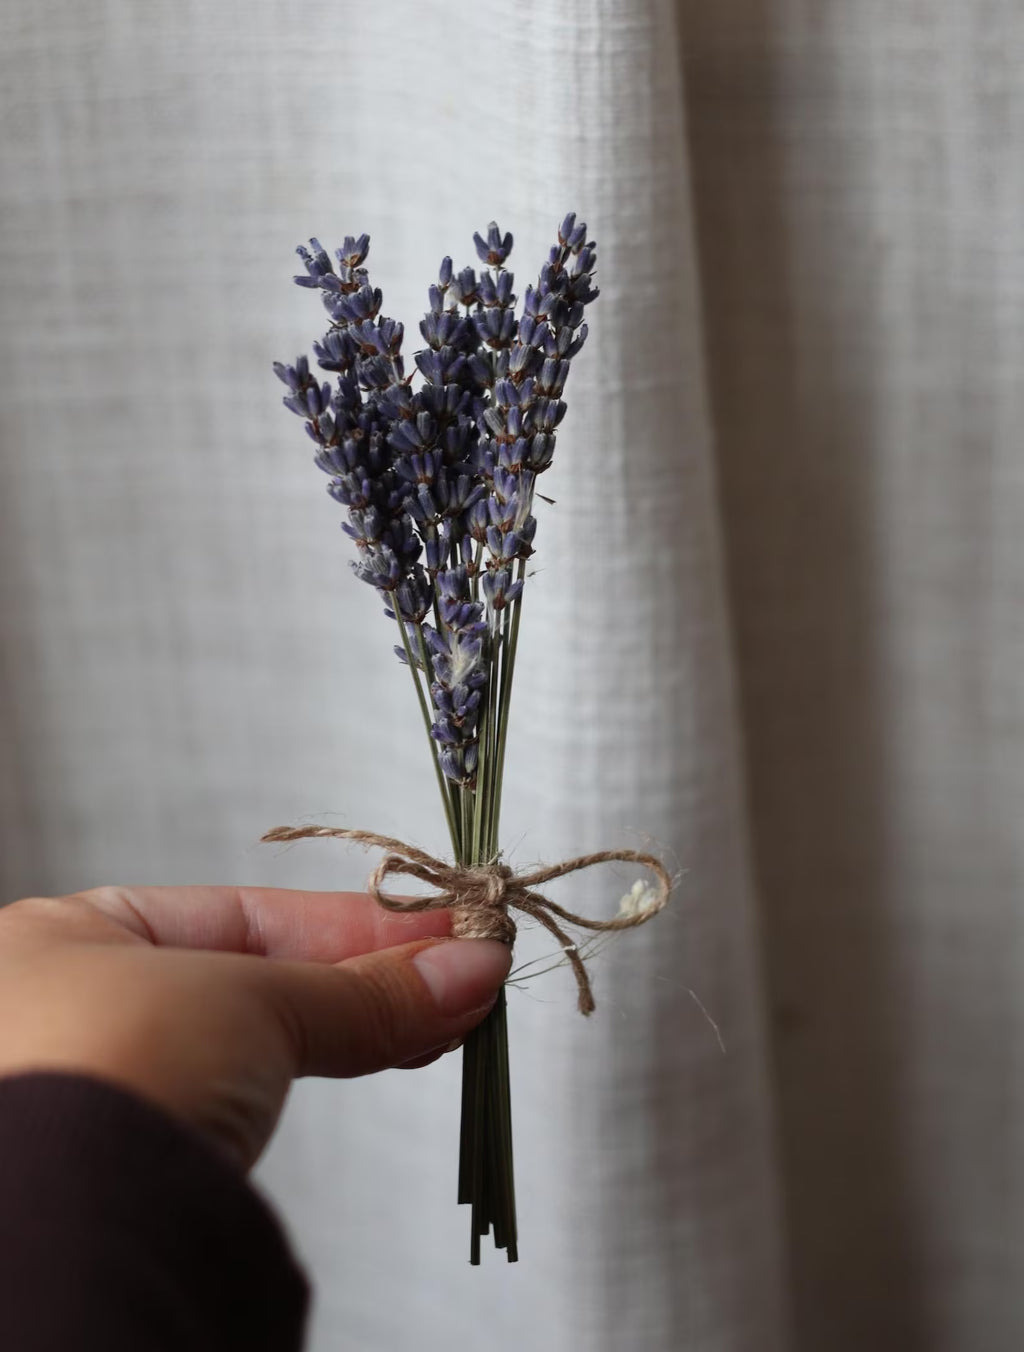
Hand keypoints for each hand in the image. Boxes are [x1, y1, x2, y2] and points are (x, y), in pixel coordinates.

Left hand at [0, 885, 510, 1169]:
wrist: (67, 1233)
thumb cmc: (113, 1068)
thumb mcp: (251, 1000)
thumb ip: (362, 988)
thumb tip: (468, 968)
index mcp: (72, 937)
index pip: (244, 913)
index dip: (353, 920)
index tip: (441, 927)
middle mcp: (83, 1002)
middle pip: (262, 973)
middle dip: (373, 973)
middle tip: (464, 967)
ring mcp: (113, 1081)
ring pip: (267, 1036)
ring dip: (370, 1020)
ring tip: (456, 1010)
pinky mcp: (150, 1153)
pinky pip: (261, 1089)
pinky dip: (335, 1066)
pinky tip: (408, 1048)